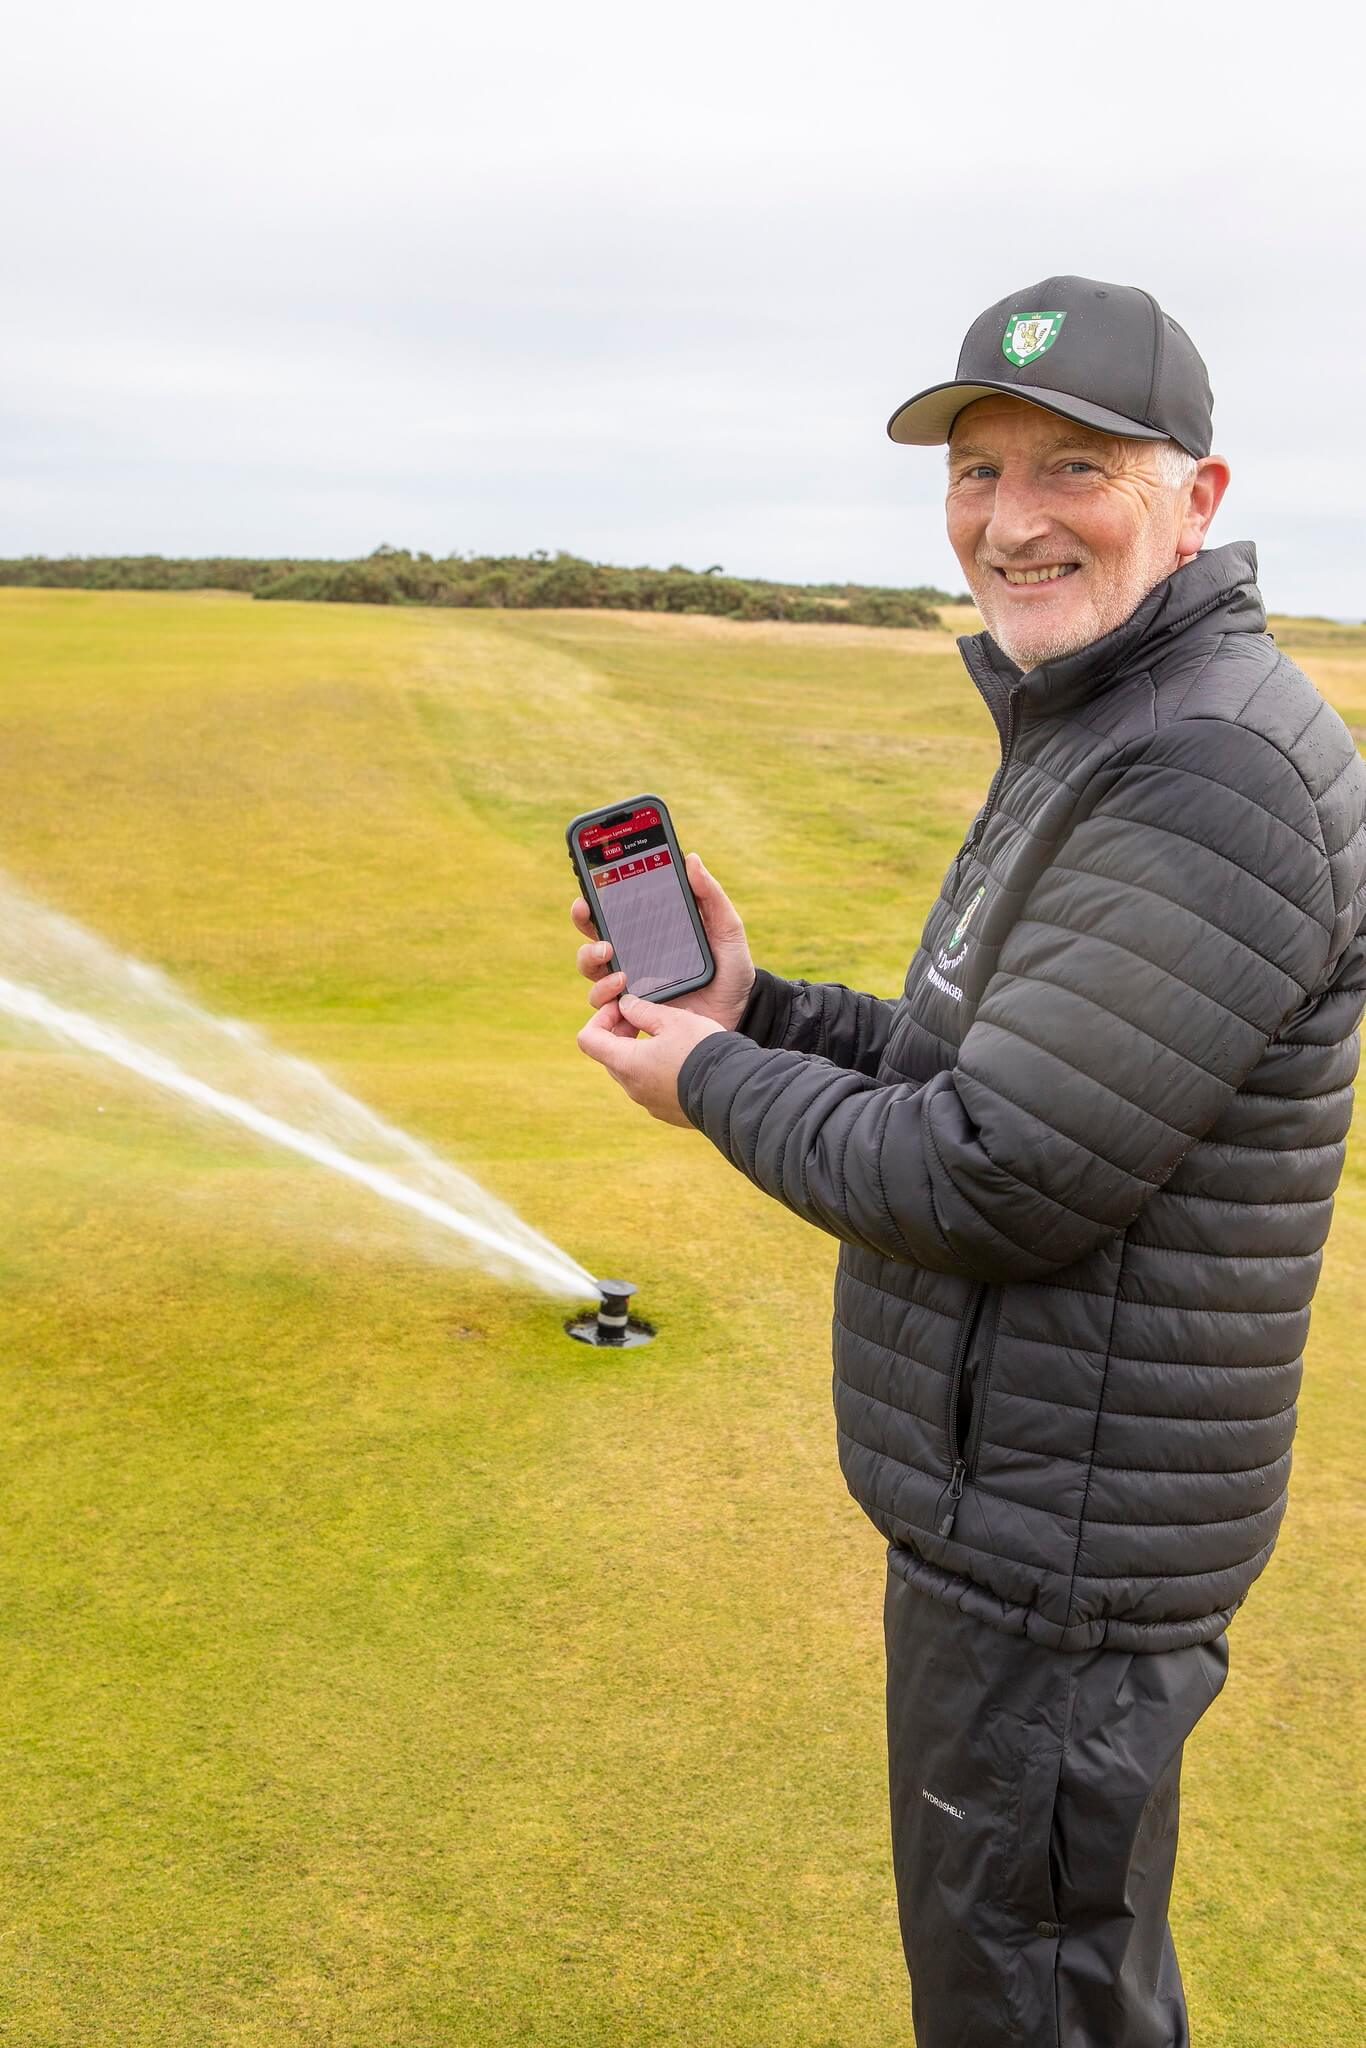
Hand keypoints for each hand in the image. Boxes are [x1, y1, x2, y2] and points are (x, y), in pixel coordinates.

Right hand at [570, 850, 755, 1028]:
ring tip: (618, 973)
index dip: (591, 902)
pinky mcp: (634, 1015)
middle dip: (584, 933)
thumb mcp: (726, 928)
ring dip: (593, 969)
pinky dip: (606, 1006)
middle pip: (591, 941)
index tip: (586, 897)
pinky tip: (621, 1003)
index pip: (610, 912)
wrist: (740, 1011)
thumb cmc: (730, 967)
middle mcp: (631, 957)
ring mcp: (629, 987)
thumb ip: (711, 895)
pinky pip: (607, 1011)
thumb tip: (692, 859)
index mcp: (646, 932)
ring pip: (592, 975)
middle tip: (603, 938)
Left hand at [576, 988, 724, 1126]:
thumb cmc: (703, 1051)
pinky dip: (658, 1069)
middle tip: (647, 1018)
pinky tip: (683, 1059)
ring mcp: (648, 1102)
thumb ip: (643, 1010)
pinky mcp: (666, 1111)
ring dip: (641, 1051)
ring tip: (670, 1037)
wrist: (734, 1091)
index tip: (622, 1008)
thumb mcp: (673, 1020)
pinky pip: (652, 1086)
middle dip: (622, 1032)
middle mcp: (632, 1087)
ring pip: (632, 1071)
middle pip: (610, 1055)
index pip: (588, 1039)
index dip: (600, 1018)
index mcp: (626, 1062)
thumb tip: (626, 1005)